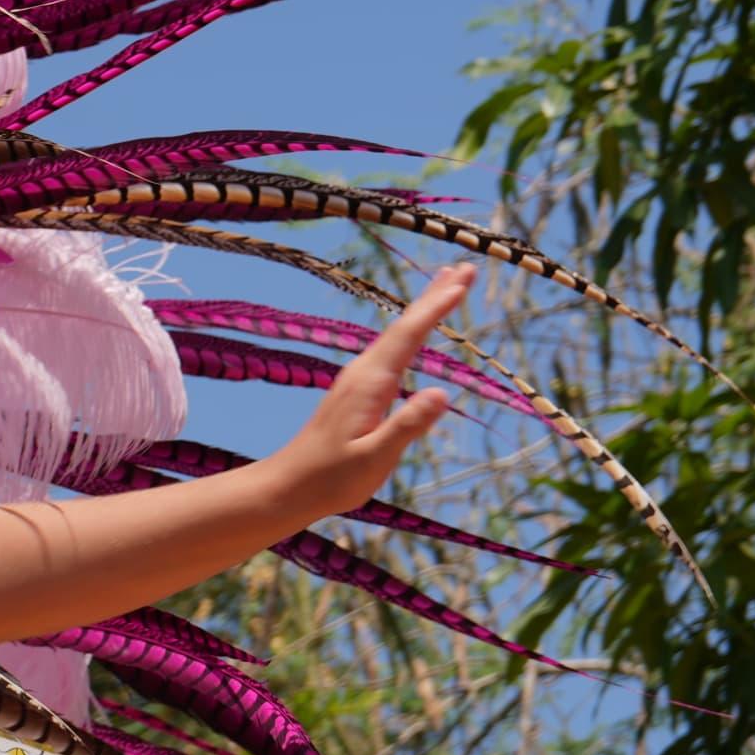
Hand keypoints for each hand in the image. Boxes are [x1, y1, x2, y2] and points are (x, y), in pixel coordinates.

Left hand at [257, 264, 475, 523]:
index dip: (436, 307)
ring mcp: (357, 380)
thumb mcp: (374, 457)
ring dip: (423, 309)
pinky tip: (414, 335)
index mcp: (369, 383)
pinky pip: (390, 350)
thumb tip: (442, 392)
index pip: (409, 335)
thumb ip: (406, 426)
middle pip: (404, 325)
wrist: (288, 486)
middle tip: (466, 268)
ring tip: (447, 286)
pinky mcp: (356, 391)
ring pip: (397, 335)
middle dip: (435, 295)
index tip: (462, 281)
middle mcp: (362, 373)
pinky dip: (410, 333)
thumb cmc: (330, 478)